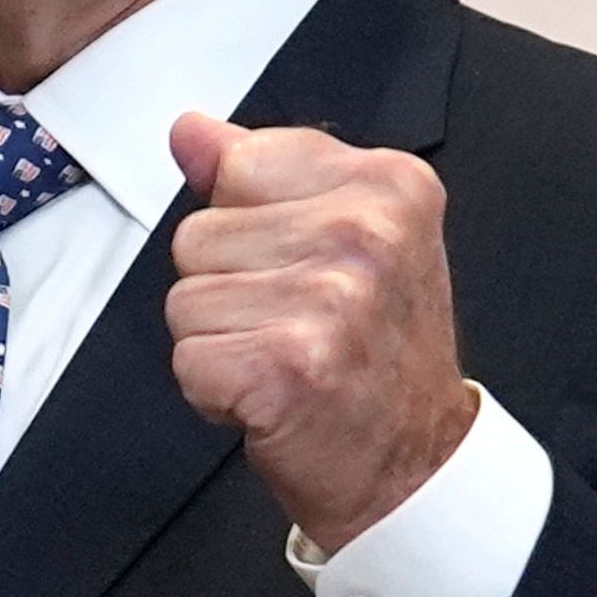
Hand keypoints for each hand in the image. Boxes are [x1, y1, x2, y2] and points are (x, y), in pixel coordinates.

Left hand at [165, 113, 477, 551]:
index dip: (249, 226)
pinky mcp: (289, 366)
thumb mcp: (343, 236)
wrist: (413, 466)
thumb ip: (260, 173)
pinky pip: (187, 359)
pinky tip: (271, 398)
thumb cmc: (376, 353)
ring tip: (285, 361)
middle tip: (295, 326)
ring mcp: (332, 299)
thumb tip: (189, 130)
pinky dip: (213, 392)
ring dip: (219, 342)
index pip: (238, 165)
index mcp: (389, 183)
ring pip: (184, 298)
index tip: (304, 267)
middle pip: (198, 234)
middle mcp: (367, 232)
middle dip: (227, 288)